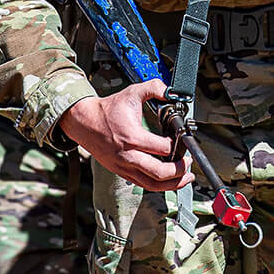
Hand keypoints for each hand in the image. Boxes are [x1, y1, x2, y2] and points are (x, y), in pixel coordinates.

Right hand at [59, 80, 193, 191]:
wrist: (84, 122)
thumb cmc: (108, 110)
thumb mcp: (132, 93)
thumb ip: (153, 88)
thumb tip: (171, 91)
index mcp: (132, 136)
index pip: (162, 148)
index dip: (177, 145)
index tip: (182, 140)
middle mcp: (128, 155)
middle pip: (159, 172)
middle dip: (179, 170)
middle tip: (188, 163)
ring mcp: (124, 167)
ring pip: (152, 184)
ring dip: (172, 183)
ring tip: (185, 178)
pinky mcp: (121, 172)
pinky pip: (143, 185)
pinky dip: (159, 185)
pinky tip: (168, 181)